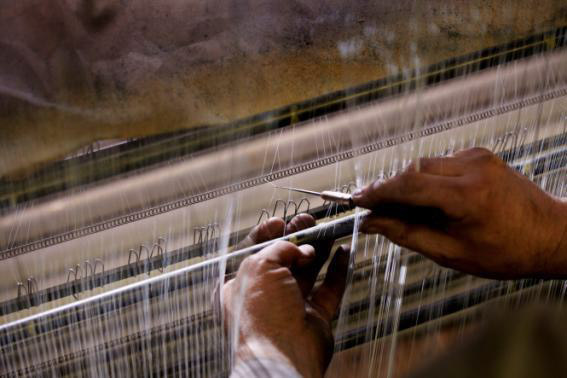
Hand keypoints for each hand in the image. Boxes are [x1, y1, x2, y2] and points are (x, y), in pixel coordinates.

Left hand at [223, 217, 348, 377]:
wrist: (283, 355)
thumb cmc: (261, 317)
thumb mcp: (259, 266)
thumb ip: (279, 248)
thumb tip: (297, 247)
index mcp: (238, 285)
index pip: (251, 252)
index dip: (266, 234)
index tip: (281, 221)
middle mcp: (263, 296)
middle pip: (282, 259)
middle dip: (297, 238)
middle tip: (309, 221)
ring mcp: (290, 306)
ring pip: (307, 271)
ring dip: (318, 249)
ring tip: (328, 229)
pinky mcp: (314, 316)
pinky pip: (329, 287)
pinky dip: (337, 269)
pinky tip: (343, 252)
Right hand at [352, 147, 566, 278]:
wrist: (551, 235)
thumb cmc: (508, 251)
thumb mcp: (451, 253)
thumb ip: (406, 234)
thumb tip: (372, 224)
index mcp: (467, 195)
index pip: (407, 184)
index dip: (376, 192)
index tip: (357, 200)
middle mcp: (472, 167)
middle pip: (412, 170)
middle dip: (390, 190)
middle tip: (377, 212)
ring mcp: (478, 157)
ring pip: (424, 165)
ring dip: (409, 186)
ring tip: (409, 213)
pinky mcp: (480, 155)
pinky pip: (440, 163)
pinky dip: (428, 180)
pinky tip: (433, 202)